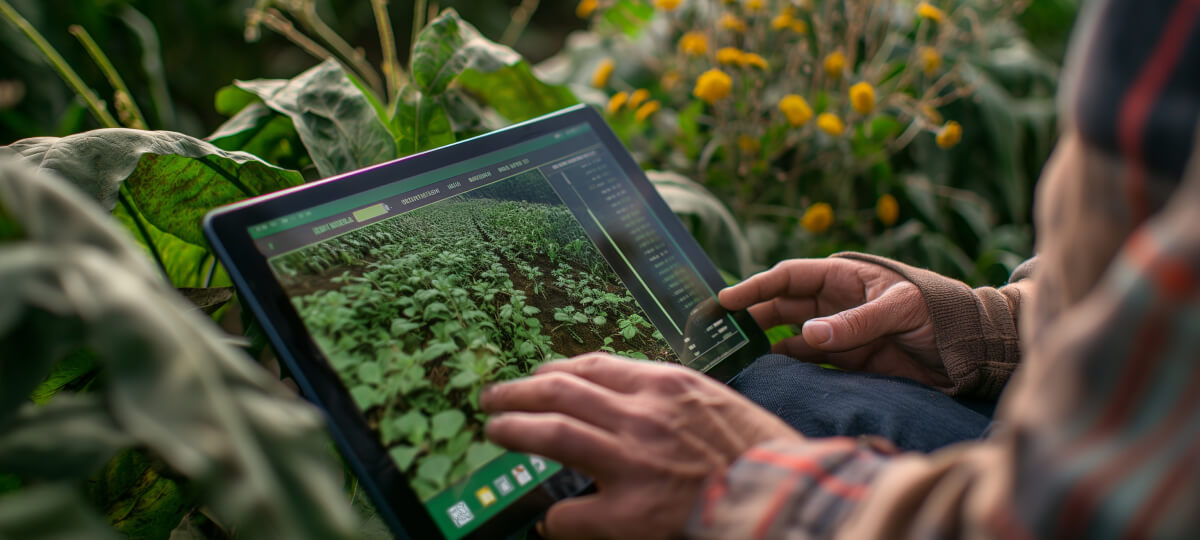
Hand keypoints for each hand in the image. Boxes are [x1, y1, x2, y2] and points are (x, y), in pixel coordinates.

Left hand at [481, 353, 800, 539]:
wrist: (787, 498)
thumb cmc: (760, 454)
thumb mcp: (715, 402)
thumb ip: (669, 397)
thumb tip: (627, 402)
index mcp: (666, 385)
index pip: (593, 366)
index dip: (554, 369)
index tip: (538, 374)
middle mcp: (643, 416)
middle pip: (559, 391)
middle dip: (518, 392)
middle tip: (494, 398)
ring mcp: (633, 462)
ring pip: (552, 434)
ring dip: (515, 430)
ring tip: (497, 430)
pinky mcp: (630, 515)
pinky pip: (570, 515)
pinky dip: (553, 519)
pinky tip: (547, 522)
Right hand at [719, 258, 946, 387]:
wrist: (971, 349)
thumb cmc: (940, 312)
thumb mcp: (901, 309)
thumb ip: (856, 322)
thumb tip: (807, 336)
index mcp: (843, 275)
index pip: (789, 277)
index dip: (756, 286)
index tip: (726, 299)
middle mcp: (834, 302)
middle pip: (780, 306)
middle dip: (750, 315)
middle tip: (718, 330)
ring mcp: (838, 331)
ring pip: (788, 334)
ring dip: (763, 341)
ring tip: (733, 352)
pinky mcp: (846, 359)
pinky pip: (807, 361)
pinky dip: (786, 364)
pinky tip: (766, 370)